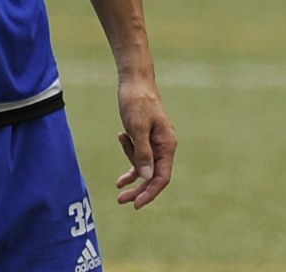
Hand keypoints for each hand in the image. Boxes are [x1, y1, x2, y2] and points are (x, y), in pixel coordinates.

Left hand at [114, 78, 175, 208]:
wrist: (135, 81)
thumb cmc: (137, 102)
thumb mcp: (137, 128)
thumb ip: (143, 153)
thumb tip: (148, 177)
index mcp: (167, 144)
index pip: (162, 176)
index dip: (150, 192)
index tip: (136, 204)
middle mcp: (164, 146)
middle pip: (154, 176)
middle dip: (139, 190)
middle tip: (121, 200)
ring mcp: (155, 143)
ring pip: (146, 168)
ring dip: (132, 175)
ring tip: (118, 175)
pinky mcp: (145, 138)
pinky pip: (140, 158)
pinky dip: (130, 163)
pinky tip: (120, 169)